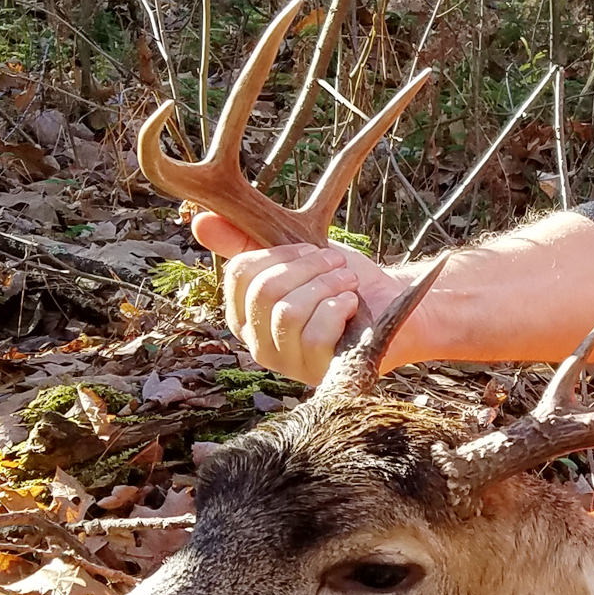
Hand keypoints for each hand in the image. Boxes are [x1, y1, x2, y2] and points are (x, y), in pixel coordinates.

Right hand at [192, 213, 409, 383]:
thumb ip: (248, 241)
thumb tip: (199, 220)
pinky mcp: (318, 374)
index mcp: (246, 315)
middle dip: (308, 268)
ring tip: (347, 283)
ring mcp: (287, 364)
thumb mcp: (297, 255)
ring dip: (325, 287)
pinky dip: (337, 310)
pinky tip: (352, 306)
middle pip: (265, 291)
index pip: (240, 274)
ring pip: (288, 313)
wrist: (394, 309)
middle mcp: (259, 345)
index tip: (313, 248)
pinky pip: (313, 336)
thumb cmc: (343, 283)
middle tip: (337, 263)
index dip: (279, 254)